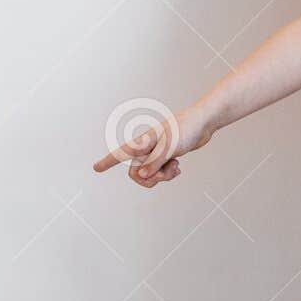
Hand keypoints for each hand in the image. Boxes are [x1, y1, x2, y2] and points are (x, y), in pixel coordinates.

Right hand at [92, 104, 214, 188]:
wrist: (204, 122)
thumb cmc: (186, 129)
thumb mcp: (170, 147)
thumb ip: (154, 162)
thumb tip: (141, 175)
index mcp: (144, 142)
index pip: (121, 153)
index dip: (108, 161)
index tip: (96, 168)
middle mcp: (147, 147)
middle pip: (137, 172)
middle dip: (151, 179)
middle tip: (166, 174)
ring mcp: (157, 152)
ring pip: (150, 173)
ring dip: (162, 176)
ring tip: (175, 167)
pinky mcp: (166, 155)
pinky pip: (160, 171)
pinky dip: (168, 173)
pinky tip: (178, 167)